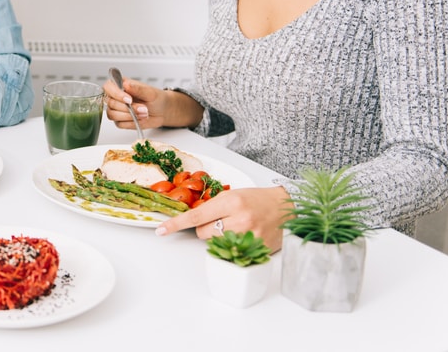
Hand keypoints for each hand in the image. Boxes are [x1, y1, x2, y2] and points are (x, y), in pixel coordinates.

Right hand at [102, 76, 166, 129]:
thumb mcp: (149, 92)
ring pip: (113, 115)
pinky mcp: (120, 120)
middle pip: (111, 103)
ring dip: (129, 116)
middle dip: (128, 108)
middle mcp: (116, 97)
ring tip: (143, 113)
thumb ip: (138, 89)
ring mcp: (116, 109)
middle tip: (143, 108)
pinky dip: (131, 122)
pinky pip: (119, 124)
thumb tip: (126, 84)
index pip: (108, 87)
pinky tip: (140, 118)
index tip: (129, 99)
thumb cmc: (156, 98)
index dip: (116, 94)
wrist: (162, 111)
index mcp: (120, 85)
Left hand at [154, 186, 292, 251]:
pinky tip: (245, 236)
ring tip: (236, 227)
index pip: (196, 217)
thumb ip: (213, 207)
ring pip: (216, 243)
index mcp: (231, 202)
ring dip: (220, 237)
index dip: (176, 224)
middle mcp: (239, 219)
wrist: (287, 207)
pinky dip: (233, 245)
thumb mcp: (233, 195)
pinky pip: (232, 252)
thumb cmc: (258, 199)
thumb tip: (192, 221)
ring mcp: (248, 236)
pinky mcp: (257, 249)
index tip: (161, 230)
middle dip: (206, 228)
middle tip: (221, 221)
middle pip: (203, 233)